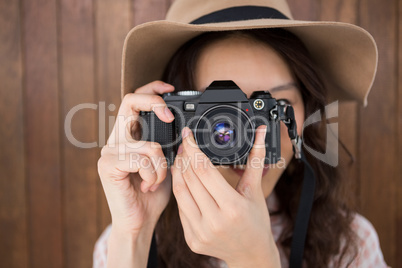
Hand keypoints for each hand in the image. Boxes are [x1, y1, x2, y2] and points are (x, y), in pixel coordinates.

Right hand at [98, 81, 173, 235]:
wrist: (139, 222)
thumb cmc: (152, 194)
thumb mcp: (166, 163)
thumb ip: (169, 145)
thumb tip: (185, 130)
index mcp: (129, 136)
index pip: (134, 100)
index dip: (151, 89)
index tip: (170, 88)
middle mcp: (116, 139)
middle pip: (130, 102)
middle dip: (154, 102)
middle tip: (170, 116)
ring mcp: (109, 151)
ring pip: (148, 142)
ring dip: (162, 164)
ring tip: (157, 179)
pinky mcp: (107, 165)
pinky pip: (141, 159)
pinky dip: (153, 174)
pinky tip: (147, 185)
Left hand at [171, 126, 279, 267]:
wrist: (251, 254)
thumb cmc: (256, 221)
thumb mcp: (255, 190)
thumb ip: (255, 159)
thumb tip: (260, 132)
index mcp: (232, 207)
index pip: (204, 171)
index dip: (193, 150)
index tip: (188, 136)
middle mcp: (214, 221)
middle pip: (190, 180)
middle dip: (185, 158)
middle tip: (185, 144)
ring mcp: (200, 232)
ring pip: (180, 193)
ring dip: (178, 172)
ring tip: (181, 159)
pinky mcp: (191, 239)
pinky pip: (180, 209)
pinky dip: (180, 191)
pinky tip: (183, 180)